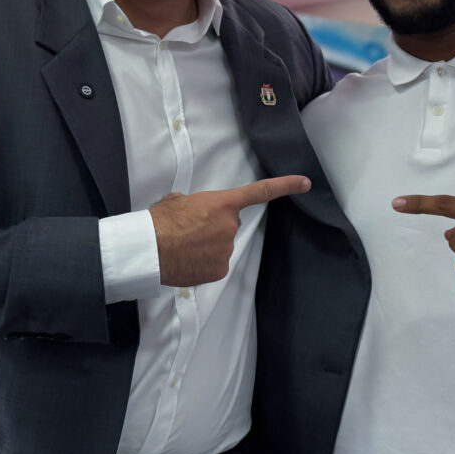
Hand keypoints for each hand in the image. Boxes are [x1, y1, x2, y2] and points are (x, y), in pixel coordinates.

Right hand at [153, 176, 309, 285]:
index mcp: (221, 204)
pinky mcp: (219, 270)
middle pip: (227, 226)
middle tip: (187, 231)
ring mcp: (226, 250)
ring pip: (219, 246)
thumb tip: (194, 214)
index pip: (260, 192)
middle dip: (211, 228)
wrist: (150, 249)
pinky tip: (186, 261)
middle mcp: (229, 226)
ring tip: (181, 246)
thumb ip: (197, 205)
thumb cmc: (159, 221)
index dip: (285, 186)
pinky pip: (214, 264)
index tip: (305, 183)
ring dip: (204, 247)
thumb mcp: (178, 201)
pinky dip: (202, 263)